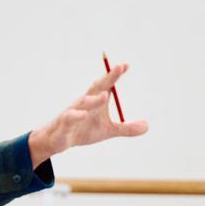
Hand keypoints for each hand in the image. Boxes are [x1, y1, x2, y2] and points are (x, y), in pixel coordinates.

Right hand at [28, 63, 147, 167]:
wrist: (57, 140)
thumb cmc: (82, 130)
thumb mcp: (107, 131)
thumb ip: (125, 128)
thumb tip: (147, 126)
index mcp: (95, 101)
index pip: (106, 85)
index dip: (115, 76)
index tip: (126, 65)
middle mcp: (84, 102)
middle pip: (96, 88)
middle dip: (108, 78)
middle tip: (119, 68)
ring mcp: (73, 112)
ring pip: (83, 103)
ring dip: (94, 100)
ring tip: (105, 96)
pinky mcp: (64, 124)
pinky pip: (69, 118)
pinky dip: (75, 117)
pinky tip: (82, 115)